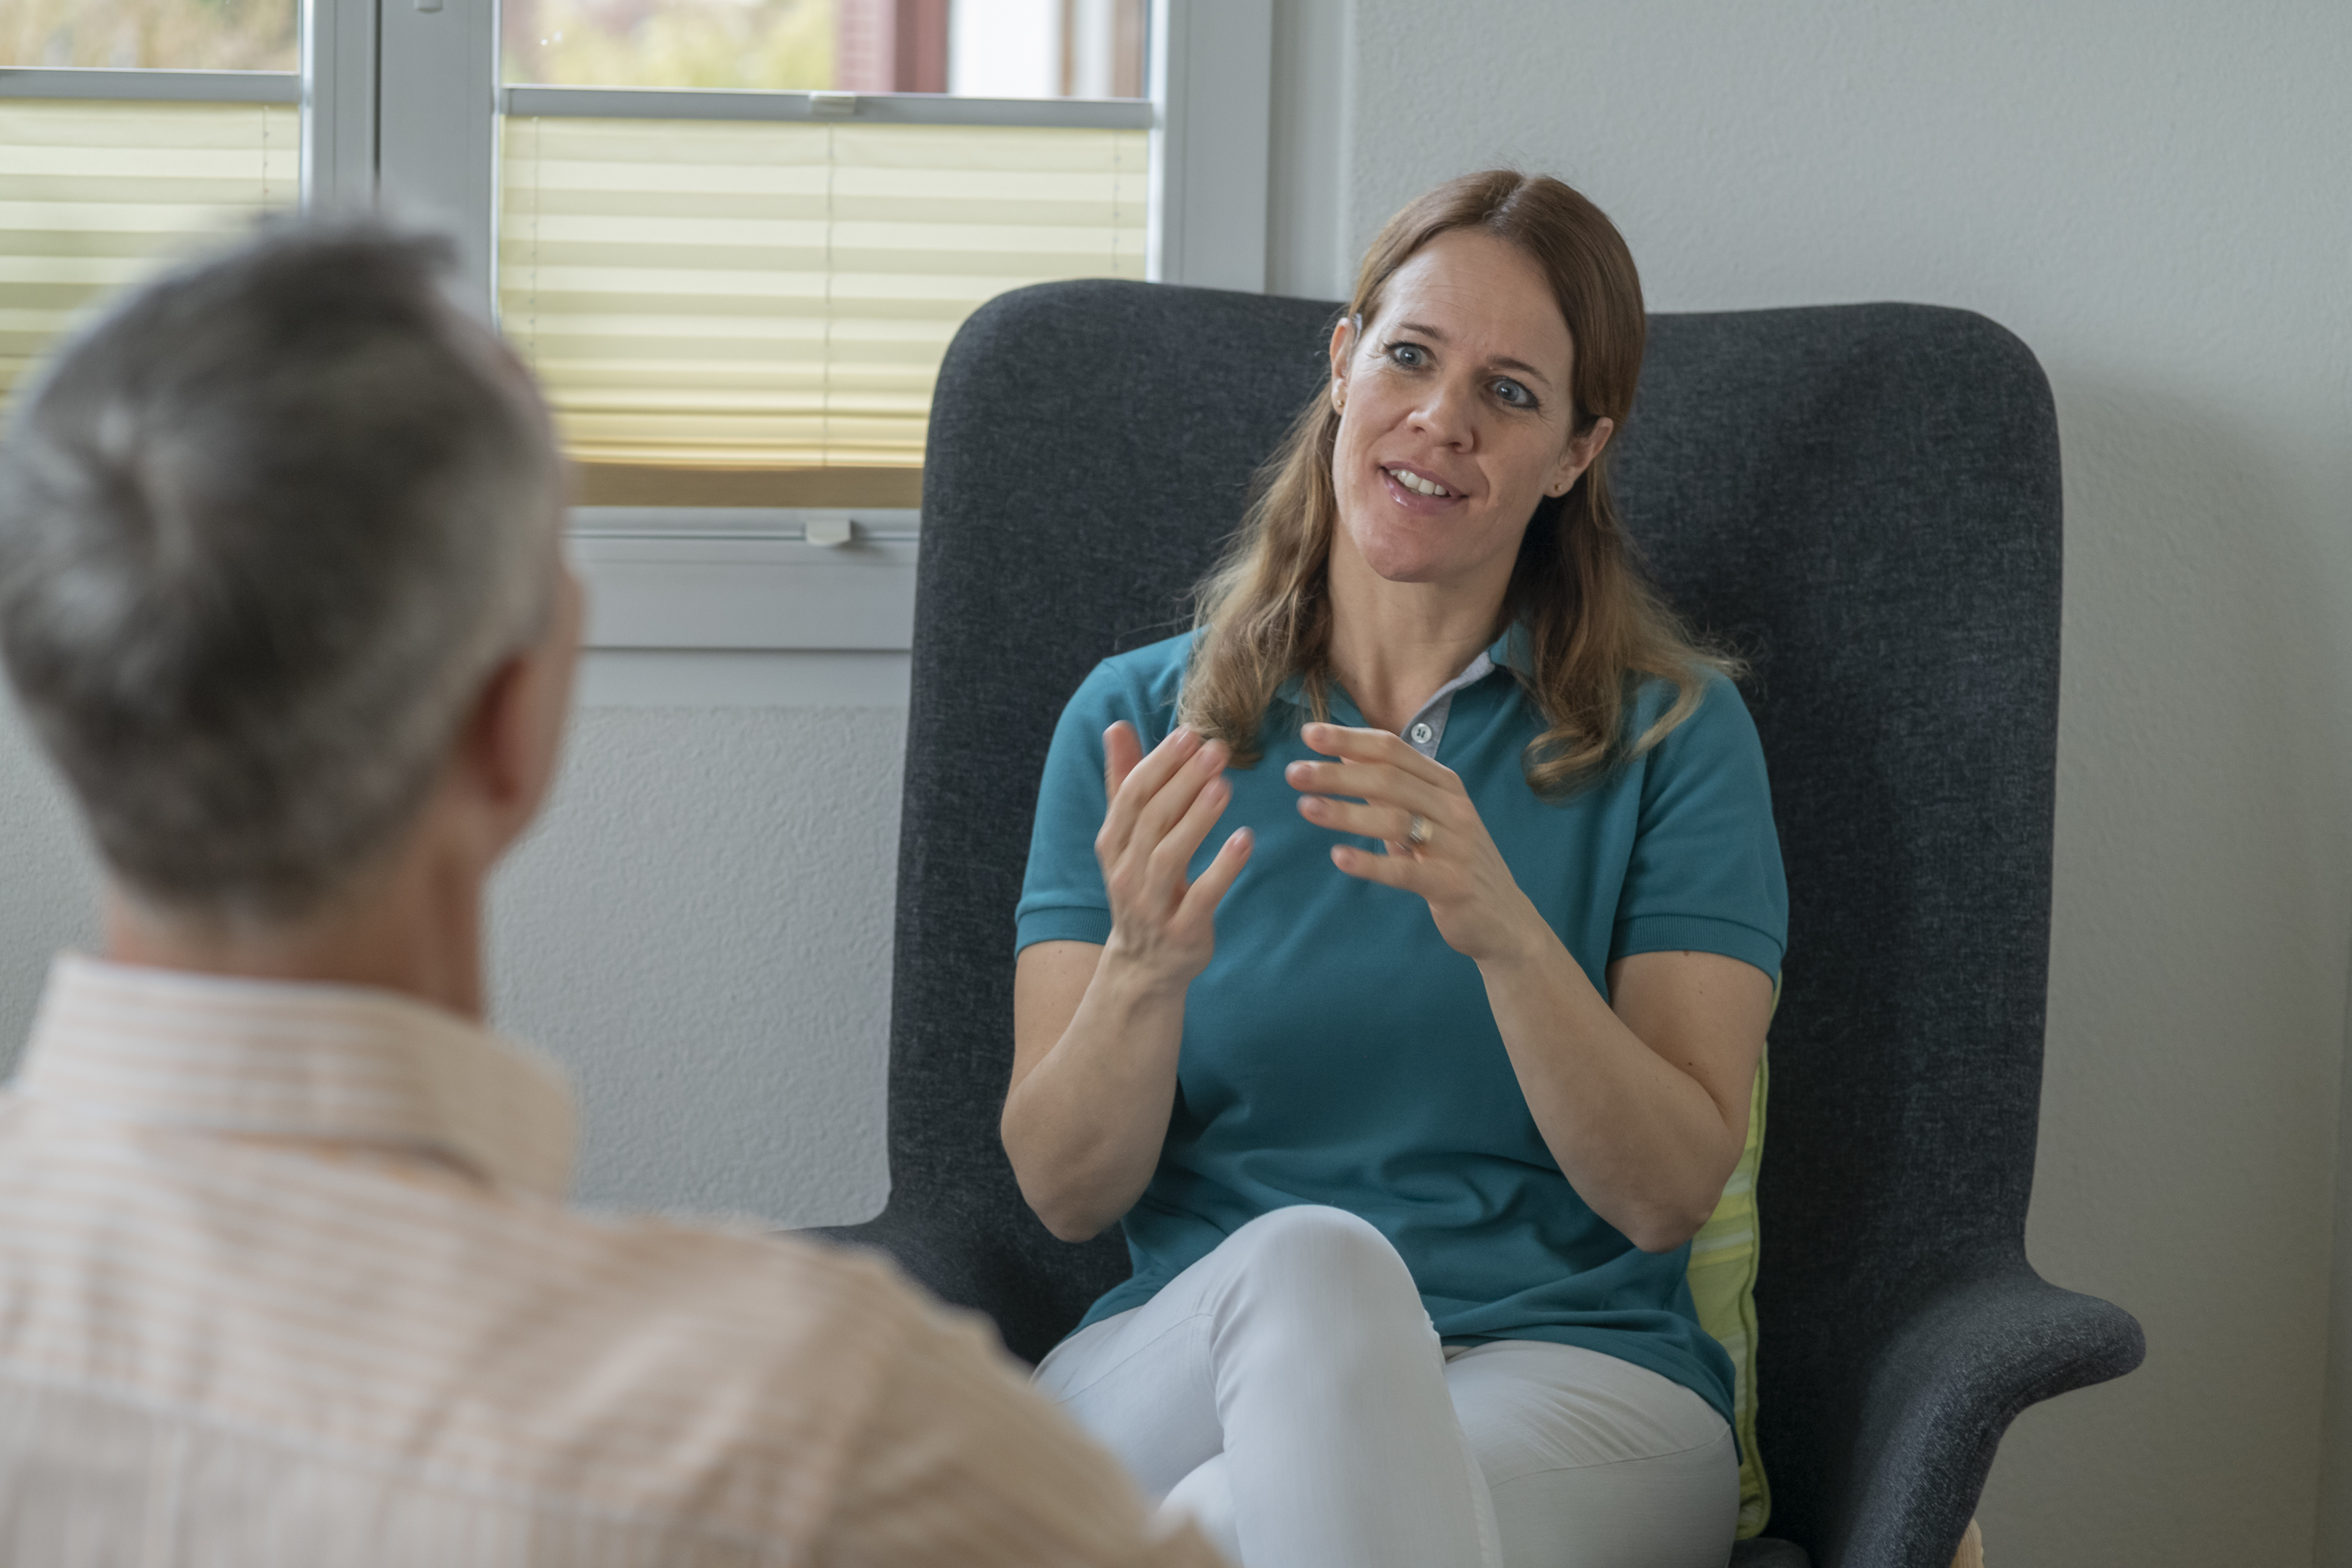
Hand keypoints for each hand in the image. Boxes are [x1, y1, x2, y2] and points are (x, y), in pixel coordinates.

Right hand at [1096, 722, 1252, 989]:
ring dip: (1198, 819)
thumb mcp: (1127, 838)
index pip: (1132, 795)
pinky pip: (1201, 897)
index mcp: (1113, 844)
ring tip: (1225, 785)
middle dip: (1183, 781)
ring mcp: (1151, 906)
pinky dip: (1223, 868)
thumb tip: (1117, 727)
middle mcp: (1126, 873)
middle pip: (1152, 820)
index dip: (1159, 763)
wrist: (1144, 965)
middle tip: (1218, 749)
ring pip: (1170, 856)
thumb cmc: (1141, 886)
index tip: (1190, 733)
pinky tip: (1244, 839)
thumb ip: (1124, 782)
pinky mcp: (1182, 932)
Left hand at [1286, 722, 1543, 963]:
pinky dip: (1371, 863)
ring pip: (1395, 820)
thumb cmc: (1454, 860)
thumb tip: (1344, 754)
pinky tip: (1339, 857)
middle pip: (1389, 779)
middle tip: (1294, 773)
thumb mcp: (1426, 815)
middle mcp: (1452, 807)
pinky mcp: (1450, 883)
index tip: (1309, 734)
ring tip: (1305, 807)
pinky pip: (1406, 870)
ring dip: (1346, 812)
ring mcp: (1455, 845)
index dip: (1351, 740)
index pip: (1393, 750)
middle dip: (1337, 773)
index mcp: (1444, 784)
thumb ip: (1389, 787)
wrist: (1504, 918)